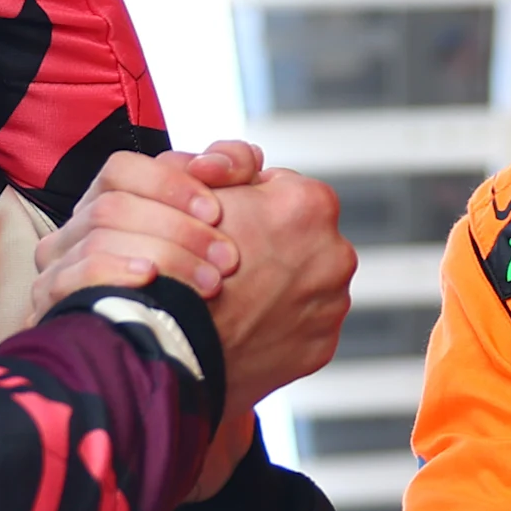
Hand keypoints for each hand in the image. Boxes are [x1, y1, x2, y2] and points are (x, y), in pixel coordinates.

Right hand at [32, 144, 260, 305]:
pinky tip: (150, 280)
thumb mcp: (229, 212)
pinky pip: (69, 280)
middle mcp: (75, 230)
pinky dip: (112, 274)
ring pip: (97, 241)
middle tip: (228, 258)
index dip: (168, 183)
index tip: (216, 210)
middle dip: (177, 230)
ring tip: (210, 283)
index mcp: (107, 200)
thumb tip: (214, 162)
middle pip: (112, 207)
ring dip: (161, 258)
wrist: (178, 351)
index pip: (120, 170)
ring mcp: (56, 268)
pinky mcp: (50, 307)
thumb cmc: (201, 273)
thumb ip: (233, 167)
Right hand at [193, 170, 354, 498]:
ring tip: (236, 295)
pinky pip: (302, 324)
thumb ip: (230, 165)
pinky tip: (247, 324)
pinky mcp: (322, 346)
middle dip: (271, 244)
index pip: (281, 188)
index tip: (225, 222)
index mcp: (311, 204)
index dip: (248, 203)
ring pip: (304, 281)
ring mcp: (333, 304)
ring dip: (279, 284)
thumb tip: (243, 164)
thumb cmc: (181, 259)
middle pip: (299, 237)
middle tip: (228, 260)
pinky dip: (280, 323)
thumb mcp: (199, 187)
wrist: (174, 343)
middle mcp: (336, 253)